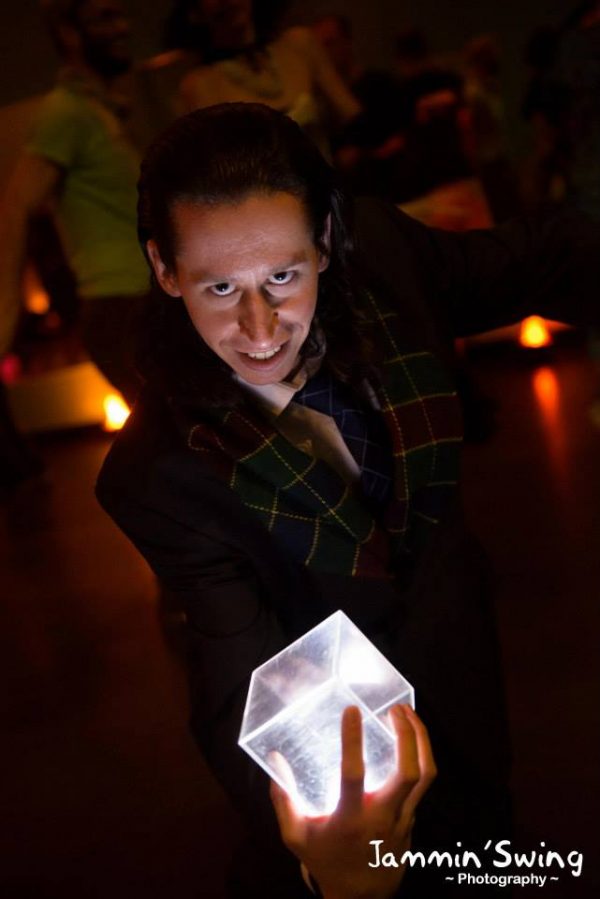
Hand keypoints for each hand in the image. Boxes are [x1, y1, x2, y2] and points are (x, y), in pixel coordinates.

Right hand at [269, 704, 435, 898]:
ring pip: (424, 776)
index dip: (353, 741)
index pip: (354, 775)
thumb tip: (274, 760)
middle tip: (395, 708)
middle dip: (406, 736)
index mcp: (349, 820)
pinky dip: (421, 755)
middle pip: (407, 773)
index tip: (352, 711)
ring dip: (420, 740)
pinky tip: (412, 737)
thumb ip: (284, 799)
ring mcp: (402, 819)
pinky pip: (424, 783)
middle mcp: (381, 817)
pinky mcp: (412, 819)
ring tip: (409, 712)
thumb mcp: (296, 836)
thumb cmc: (325, 862)